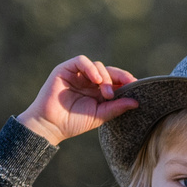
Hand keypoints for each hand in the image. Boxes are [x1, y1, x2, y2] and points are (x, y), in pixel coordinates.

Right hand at [16, 55, 138, 144]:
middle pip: (109, 71)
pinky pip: (81, 61)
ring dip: (105, 77)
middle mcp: (88, 80)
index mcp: (97, 91)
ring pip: (97, 65)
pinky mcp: (65, 69)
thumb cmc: (72, 123)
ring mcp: (77, 74)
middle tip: (123, 89)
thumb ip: (116, 108)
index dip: (126, 81)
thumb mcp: (99, 116)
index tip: (137, 86)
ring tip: (106, 92)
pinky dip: (91, 68)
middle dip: (119, 78)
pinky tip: (96, 80)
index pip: (116, 80)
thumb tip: (137, 102)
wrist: (50, 126)